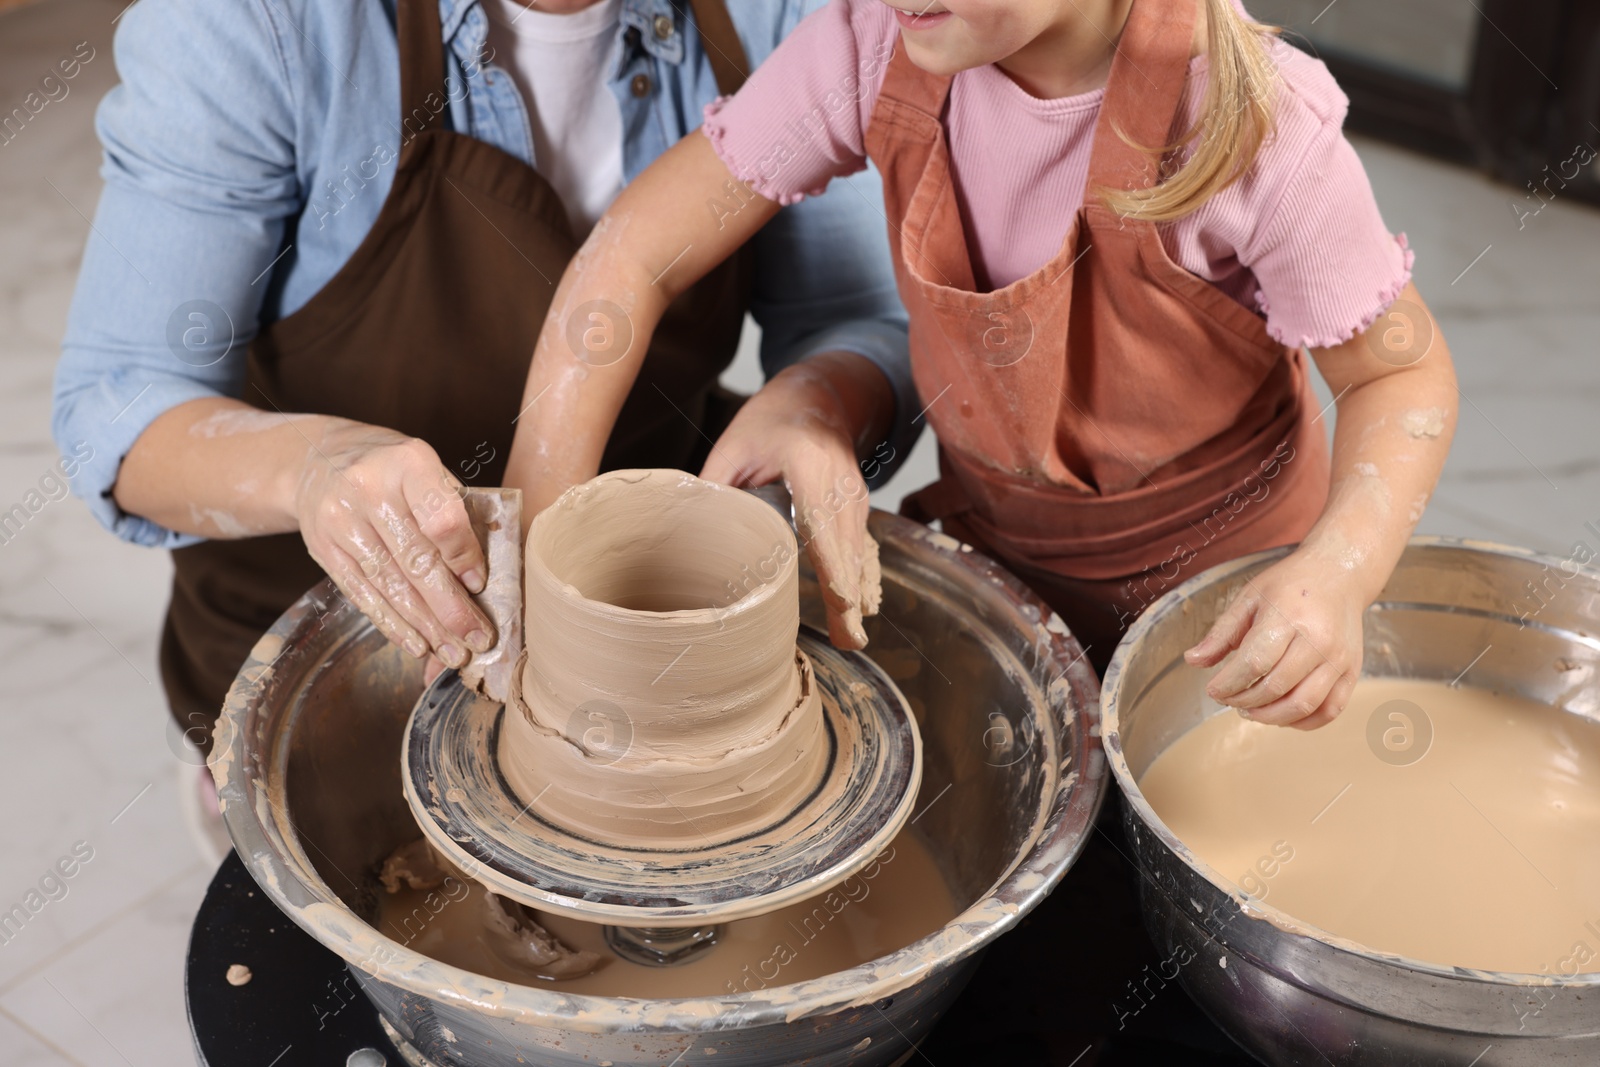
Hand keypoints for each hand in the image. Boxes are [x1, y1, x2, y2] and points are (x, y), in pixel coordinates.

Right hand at [293, 421, 493, 668]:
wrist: (320, 459)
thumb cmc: (393, 470)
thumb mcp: (428, 472)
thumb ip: (455, 513)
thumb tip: (481, 578)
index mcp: (409, 462)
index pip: (441, 519)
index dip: (463, 558)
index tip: (480, 587)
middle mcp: (369, 488)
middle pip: (415, 559)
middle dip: (450, 608)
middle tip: (478, 639)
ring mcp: (341, 519)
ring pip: (389, 583)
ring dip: (425, 625)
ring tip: (453, 651)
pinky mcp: (322, 547)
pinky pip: (361, 593)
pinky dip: (391, 623)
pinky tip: (416, 643)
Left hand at [701, 361, 880, 649]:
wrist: (816, 397)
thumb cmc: (772, 419)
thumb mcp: (733, 444)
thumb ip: (716, 486)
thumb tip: (689, 532)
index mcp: (809, 463)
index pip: (823, 520)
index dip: (834, 562)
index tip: (842, 597)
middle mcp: (841, 481)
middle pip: (846, 546)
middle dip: (849, 594)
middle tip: (849, 638)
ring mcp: (855, 495)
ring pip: (858, 550)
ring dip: (857, 593)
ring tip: (852, 636)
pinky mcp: (857, 507)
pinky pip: (861, 547)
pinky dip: (860, 578)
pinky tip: (859, 608)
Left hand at [1183, 552, 1363, 728]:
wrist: (1339, 574)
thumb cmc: (1291, 585)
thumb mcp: (1249, 598)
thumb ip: (1221, 633)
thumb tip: (1192, 660)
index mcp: (1289, 618)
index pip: (1254, 664)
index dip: (1228, 684)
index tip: (1213, 690)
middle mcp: (1318, 641)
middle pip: (1276, 687)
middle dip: (1244, 701)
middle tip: (1229, 700)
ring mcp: (1339, 659)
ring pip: (1303, 705)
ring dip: (1270, 717)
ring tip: (1250, 710)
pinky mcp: (1353, 672)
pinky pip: (1329, 711)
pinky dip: (1302, 722)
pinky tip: (1280, 715)